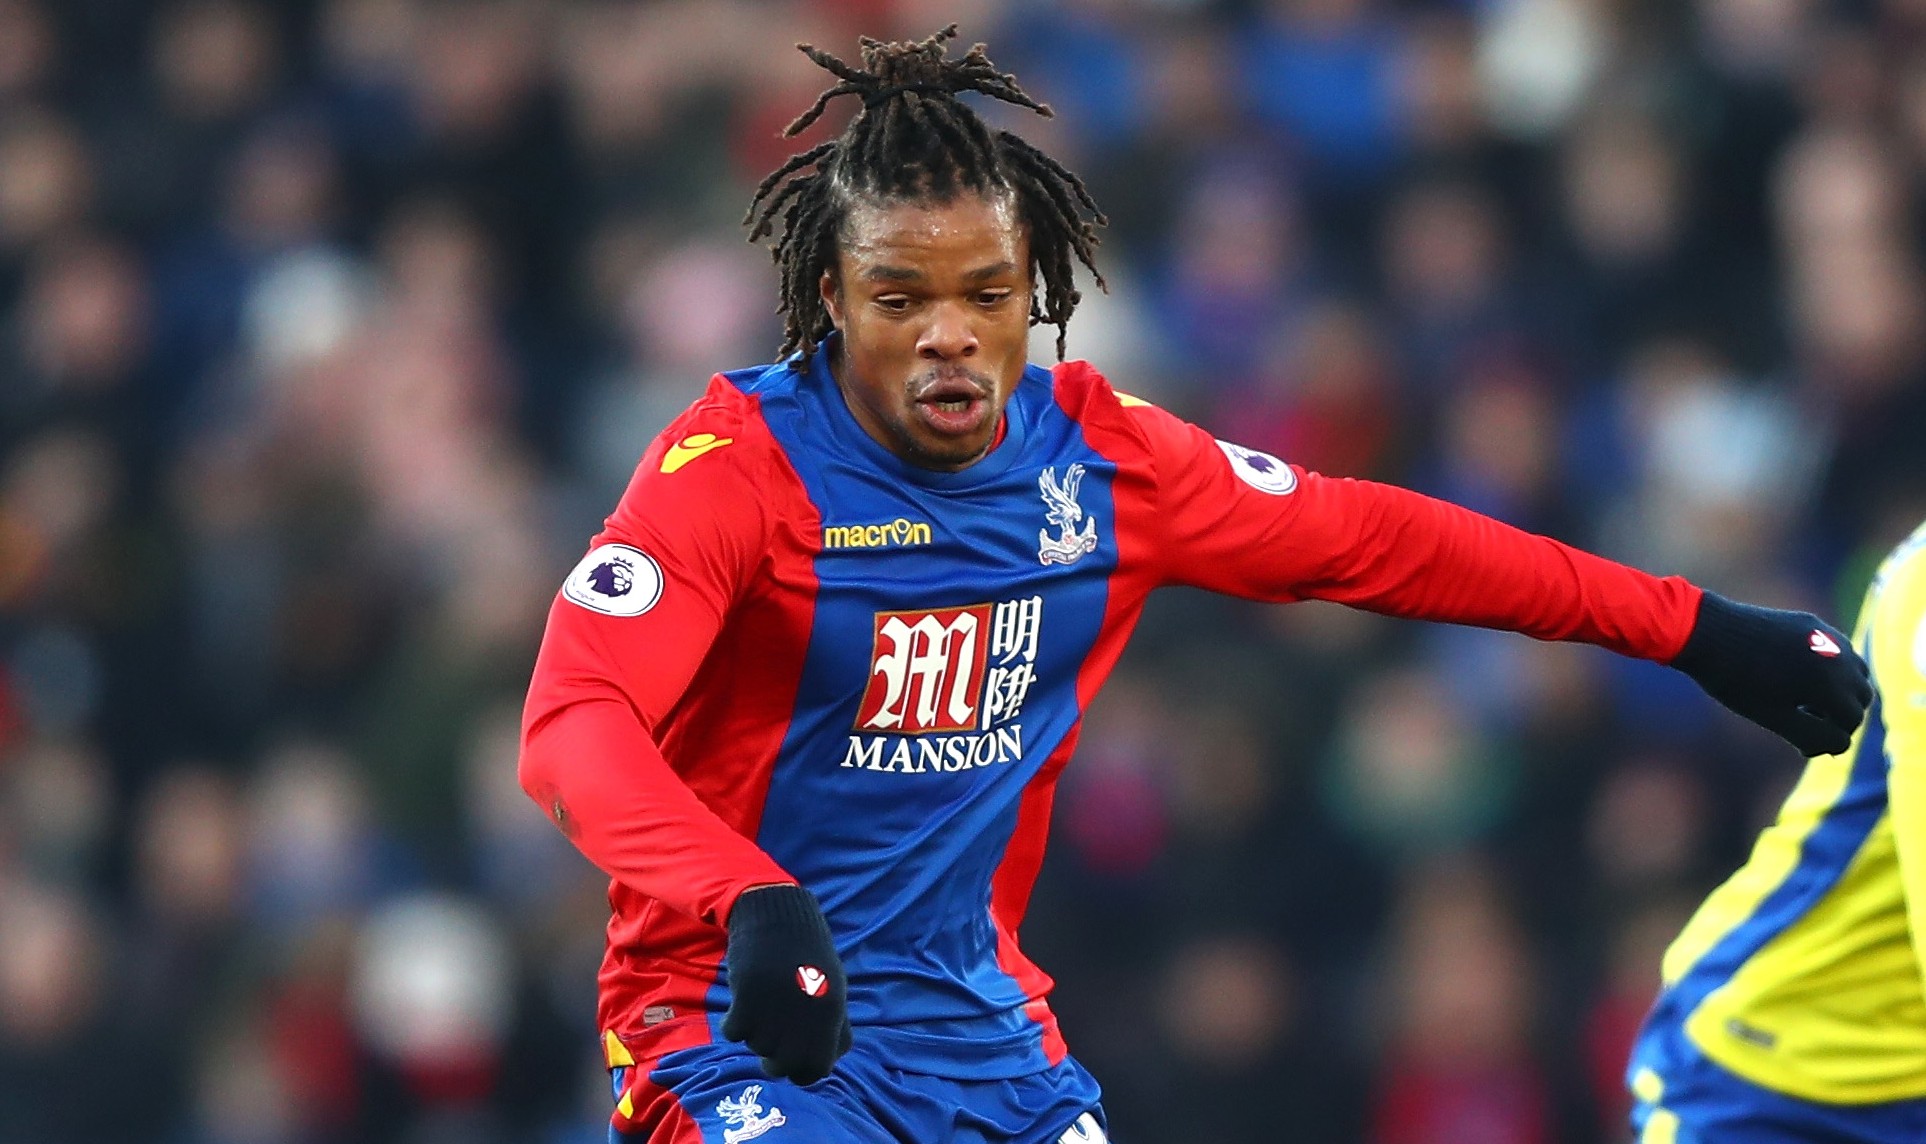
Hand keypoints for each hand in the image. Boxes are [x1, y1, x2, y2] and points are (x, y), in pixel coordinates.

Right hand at [721, 883, 850, 1083]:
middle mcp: (806, 1018)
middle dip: (773, 1059)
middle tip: (768, 1037)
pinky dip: (733, 1021)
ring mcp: (776, 1011)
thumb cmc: (806, 953)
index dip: (801, 1070)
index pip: (816, 1071)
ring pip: (756, 1046)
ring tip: (762, 1001)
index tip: (791, 1058)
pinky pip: (733, 1032)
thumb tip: (830, 1060)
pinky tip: (743, 999)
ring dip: (755, 1032)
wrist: (776, 916)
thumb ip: (833, 1027)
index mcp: (832, 1015)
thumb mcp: (833, 989)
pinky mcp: (747, 999)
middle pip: (783, 1067)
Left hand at [1670, 591, 1873, 755]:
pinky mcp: (1811, 622)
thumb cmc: (1736, 681)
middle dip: (1839, 715)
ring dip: (1839, 691)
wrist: (1704, 632)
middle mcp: (1838, 656)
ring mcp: (1827, 634)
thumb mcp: (1775, 717)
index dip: (1829, 739)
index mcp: (1831, 682)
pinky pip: (1836, 650)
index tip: (1800, 744)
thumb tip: (1842, 743)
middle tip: (1803, 722)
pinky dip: (1830, 668)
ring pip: (1854, 671)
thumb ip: (1814, 736)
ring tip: (1802, 701)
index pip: (1851, 722)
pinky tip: (1796, 676)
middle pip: (1860, 696)